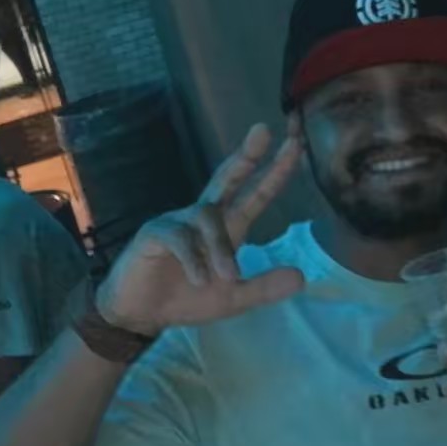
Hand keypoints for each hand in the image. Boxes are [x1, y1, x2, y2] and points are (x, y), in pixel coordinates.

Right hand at [96, 122, 304, 335]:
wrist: (143, 315)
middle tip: (263, 130)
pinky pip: (180, 238)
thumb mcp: (234, 299)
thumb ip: (265, 288)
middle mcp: (203, 217)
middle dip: (246, 155)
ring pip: (207, 217)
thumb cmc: (189, 299)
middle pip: (227, 178)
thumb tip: (302, 278)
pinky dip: (194, 260)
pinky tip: (198, 280)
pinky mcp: (154, 234)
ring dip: (220, 248)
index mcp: (227, 228)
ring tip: (227, 278)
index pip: (255, 194)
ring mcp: (177, 222)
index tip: (296, 147)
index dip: (275, 172)